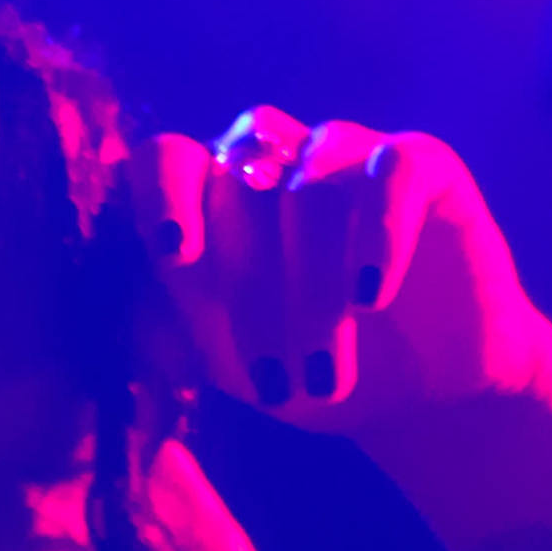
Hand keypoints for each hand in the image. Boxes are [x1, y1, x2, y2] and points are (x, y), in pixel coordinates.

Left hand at [132, 108, 551, 550]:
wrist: (428, 396)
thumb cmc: (312, 371)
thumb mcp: (232, 360)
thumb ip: (173, 320)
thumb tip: (123, 297)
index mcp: (213, 196)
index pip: (167, 161)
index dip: (164, 197)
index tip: (175, 256)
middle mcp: (277, 159)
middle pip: (239, 187)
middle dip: (251, 294)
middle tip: (274, 385)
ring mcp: (350, 155)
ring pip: (311, 189)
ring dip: (312, 288)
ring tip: (326, 375)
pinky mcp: (426, 165)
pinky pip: (393, 171)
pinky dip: (378, 233)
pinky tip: (370, 297)